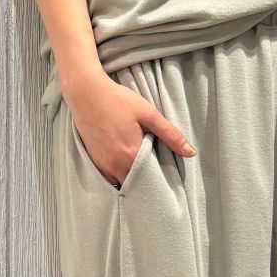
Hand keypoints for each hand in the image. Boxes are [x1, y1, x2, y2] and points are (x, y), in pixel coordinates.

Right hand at [66, 74, 196, 188]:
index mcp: (130, 155)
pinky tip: (125, 161)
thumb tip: (191, 152)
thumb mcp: (148, 114)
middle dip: (146, 181)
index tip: (167, 175)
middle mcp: (114, 165)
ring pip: (121, 181)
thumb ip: (170, 135)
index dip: (159, 180)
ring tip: (142, 165)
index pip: (150, 181)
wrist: (85, 92)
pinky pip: (109, 176)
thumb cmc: (117, 100)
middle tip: (156, 170)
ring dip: (131, 178)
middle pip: (135, 184)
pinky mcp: (93, 160)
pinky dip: (118, 173)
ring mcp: (102, 164)